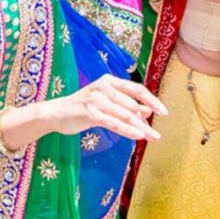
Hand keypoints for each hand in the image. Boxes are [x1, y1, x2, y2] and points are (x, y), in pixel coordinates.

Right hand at [50, 73, 165, 140]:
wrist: (56, 113)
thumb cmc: (82, 107)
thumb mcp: (105, 102)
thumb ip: (125, 105)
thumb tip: (148, 111)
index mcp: (109, 81)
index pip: (136, 89)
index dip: (152, 100)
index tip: (164, 112)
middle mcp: (104, 86)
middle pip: (132, 104)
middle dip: (146, 121)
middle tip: (156, 134)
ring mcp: (96, 99)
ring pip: (125, 114)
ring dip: (140, 127)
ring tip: (151, 137)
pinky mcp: (90, 112)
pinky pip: (114, 123)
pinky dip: (128, 130)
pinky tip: (138, 136)